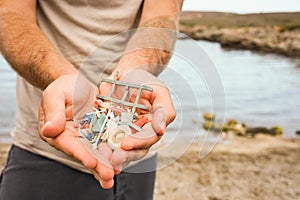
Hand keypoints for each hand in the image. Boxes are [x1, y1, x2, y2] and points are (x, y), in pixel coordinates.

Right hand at [38, 74, 114, 188]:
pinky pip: (107, 142)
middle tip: (108, 177)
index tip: (91, 163)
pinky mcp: (99, 131)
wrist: (75, 84)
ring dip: (106, 164)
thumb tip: (49, 130)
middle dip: (97, 166)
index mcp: (57, 133)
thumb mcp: (55, 95)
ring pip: (97, 152)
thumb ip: (53, 112)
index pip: (69, 145)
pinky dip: (114, 151)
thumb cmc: (62, 88)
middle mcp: (72, 138)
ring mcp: (87, 136)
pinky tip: (123, 161)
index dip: (81, 154)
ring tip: (115, 175)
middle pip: (85, 153)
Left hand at [100, 69, 175, 170]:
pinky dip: (101, 145)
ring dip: (113, 155)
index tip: (125, 144)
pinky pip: (105, 139)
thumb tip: (161, 131)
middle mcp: (139, 132)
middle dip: (125, 155)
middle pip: (135, 149)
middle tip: (113, 159)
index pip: (148, 138)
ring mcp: (124, 132)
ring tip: (103, 159)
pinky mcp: (110, 128)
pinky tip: (94, 150)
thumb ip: (164, 111)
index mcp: (153, 126)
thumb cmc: (145, 81)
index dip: (138, 143)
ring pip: (121, 149)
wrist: (127, 72)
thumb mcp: (159, 92)